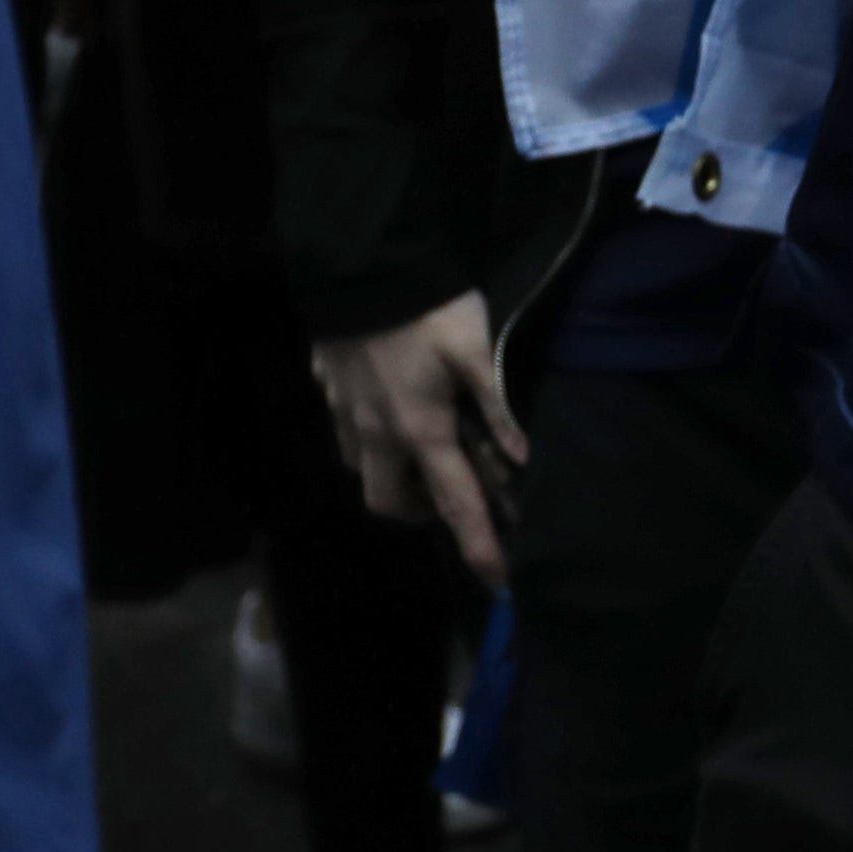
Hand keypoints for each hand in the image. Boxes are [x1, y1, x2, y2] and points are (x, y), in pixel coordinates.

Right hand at [312, 291, 522, 587]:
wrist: (362, 269)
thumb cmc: (429, 310)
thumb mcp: (478, 350)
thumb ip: (499, 404)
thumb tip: (524, 457)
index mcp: (420, 432)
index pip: (456, 504)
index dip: (479, 546)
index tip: (499, 582)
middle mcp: (376, 436)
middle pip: (391, 503)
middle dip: (421, 513)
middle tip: (452, 492)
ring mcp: (345, 414)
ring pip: (366, 470)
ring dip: (395, 475)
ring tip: (426, 451)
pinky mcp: (328, 390)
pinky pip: (348, 434)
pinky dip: (373, 441)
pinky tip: (391, 410)